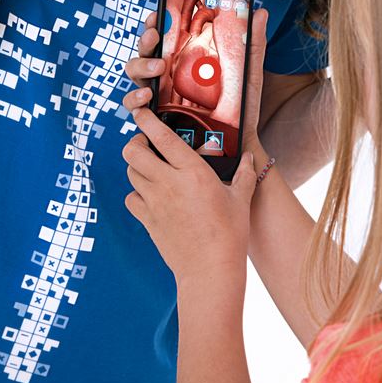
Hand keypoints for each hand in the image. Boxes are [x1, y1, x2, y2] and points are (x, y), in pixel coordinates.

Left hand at [121, 104, 256, 283]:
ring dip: (137, 166)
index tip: (141, 112)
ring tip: (150, 167)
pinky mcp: (148, 221)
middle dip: (135, 142)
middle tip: (145, 143)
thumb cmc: (230, 234)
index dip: (147, 121)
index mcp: (193, 172)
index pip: (162, 138)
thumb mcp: (241, 199)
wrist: (210, 271)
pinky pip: (131, 199)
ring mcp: (155, 203)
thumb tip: (250, 158)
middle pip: (134, 152)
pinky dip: (136, 193)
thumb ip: (244, 174)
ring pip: (131, 173)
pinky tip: (150, 196)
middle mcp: (169, 183)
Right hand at [125, 8, 269, 154]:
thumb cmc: (241, 105)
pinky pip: (134, 105)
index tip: (157, 13)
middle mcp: (167, 72)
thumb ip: (252, 43)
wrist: (238, 140)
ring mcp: (158, 92)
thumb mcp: (248, 73)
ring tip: (158, 67)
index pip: (164, 34)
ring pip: (134, 71)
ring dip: (140, 65)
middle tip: (155, 36)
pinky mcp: (154, 115)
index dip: (155, 22)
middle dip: (146, 39)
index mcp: (184, 57)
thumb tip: (261, 12)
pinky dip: (134, 98)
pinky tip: (147, 95)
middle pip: (145, 49)